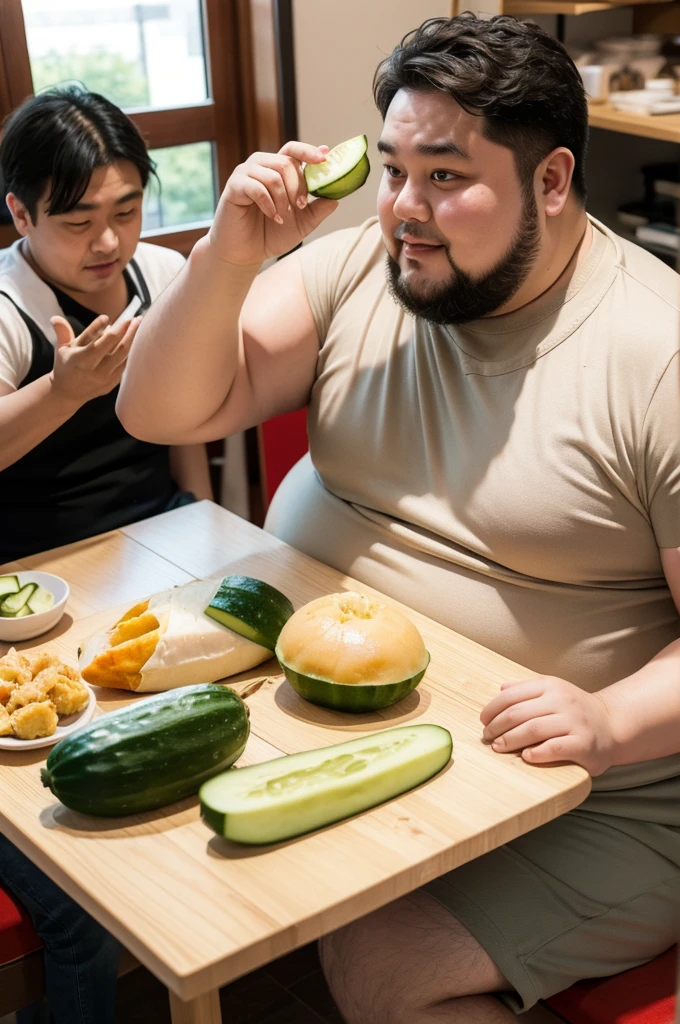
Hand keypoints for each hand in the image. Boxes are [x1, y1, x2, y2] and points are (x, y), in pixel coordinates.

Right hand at [49, 314, 141, 403]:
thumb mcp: (61, 348)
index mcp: (81, 360)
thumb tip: (56, 318)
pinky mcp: (112, 383)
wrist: (67, 393)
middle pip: (118, 347)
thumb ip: (62, 332)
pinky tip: (136, 340)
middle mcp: (94, 370)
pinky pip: (125, 365)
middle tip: (136, 318)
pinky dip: (131, 352)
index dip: (105, 328)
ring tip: (138, 325)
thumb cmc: (65, 365)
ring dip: (133, 339)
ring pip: (124, 356)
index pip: (98, 341)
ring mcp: (105, 378)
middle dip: (128, 331)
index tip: (108, 316)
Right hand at [208, 141, 338, 266]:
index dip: (309, 151)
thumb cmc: (270, 235)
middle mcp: (261, 166)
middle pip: (286, 162)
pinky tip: (273, 217)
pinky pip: (257, 187)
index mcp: (277, 170)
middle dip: (298, 186)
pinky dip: (269, 204)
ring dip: (283, 198)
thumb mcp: (301, 224)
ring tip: (282, 217)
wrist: (245, 253)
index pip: (293, 151)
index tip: (325, 156)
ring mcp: (246, 174)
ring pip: (273, 175)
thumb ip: (318, 210)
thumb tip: (336, 198)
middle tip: (301, 206)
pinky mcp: (234, 186)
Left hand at [480, 676, 614, 775]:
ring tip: (499, 747)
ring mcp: (574, 722)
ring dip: (510, 740)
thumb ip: (527, 689)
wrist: (613, 725)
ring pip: (532, 729)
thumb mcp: (554, 692)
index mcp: (551, 686)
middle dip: (497, 726)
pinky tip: (526, 756)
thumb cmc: (576, 710)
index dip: (493, 708)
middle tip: (487, 737)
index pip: (512, 695)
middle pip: (518, 713)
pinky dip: (536, 753)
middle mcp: (562, 701)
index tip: (483, 720)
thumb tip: (502, 687)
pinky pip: (554, 748)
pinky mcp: (583, 744)